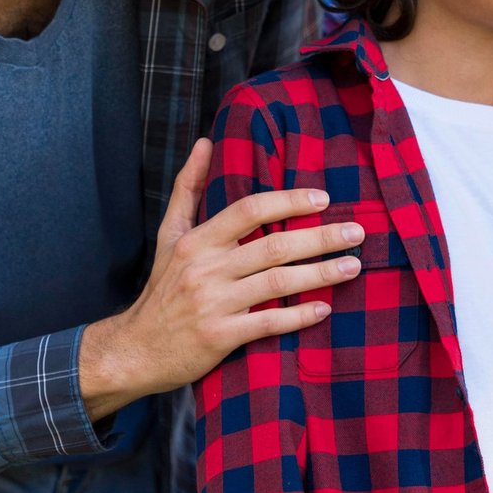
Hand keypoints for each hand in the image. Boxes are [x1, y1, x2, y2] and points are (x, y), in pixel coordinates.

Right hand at [78, 138, 360, 418]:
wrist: (136, 350)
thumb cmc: (161, 290)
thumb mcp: (168, 235)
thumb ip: (188, 189)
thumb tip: (205, 142)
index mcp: (197, 241)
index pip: (249, 210)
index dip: (289, 201)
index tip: (323, 198)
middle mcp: (206, 269)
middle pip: (273, 246)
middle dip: (320, 237)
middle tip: (355, 232)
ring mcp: (214, 304)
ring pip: (277, 282)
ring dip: (320, 273)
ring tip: (353, 267)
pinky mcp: (221, 337)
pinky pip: (269, 322)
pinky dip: (299, 315)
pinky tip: (325, 308)